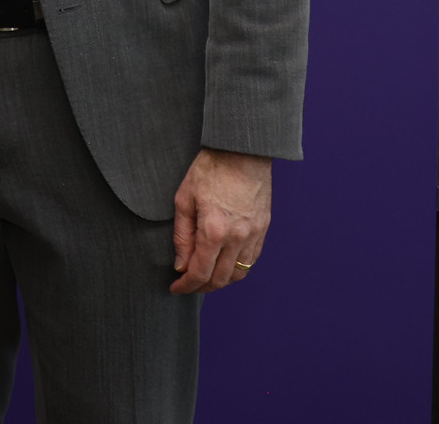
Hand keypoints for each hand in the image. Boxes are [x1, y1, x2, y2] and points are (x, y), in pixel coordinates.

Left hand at [169, 148, 270, 294]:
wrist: (242, 151)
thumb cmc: (210, 169)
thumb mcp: (184, 199)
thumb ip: (182, 236)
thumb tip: (181, 264)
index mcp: (214, 231)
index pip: (199, 273)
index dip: (185, 286)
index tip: (175, 287)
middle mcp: (237, 238)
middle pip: (220, 279)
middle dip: (201, 287)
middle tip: (187, 284)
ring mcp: (254, 235)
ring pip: (238, 274)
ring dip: (220, 281)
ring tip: (204, 277)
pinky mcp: (263, 229)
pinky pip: (251, 260)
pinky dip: (236, 269)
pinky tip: (224, 263)